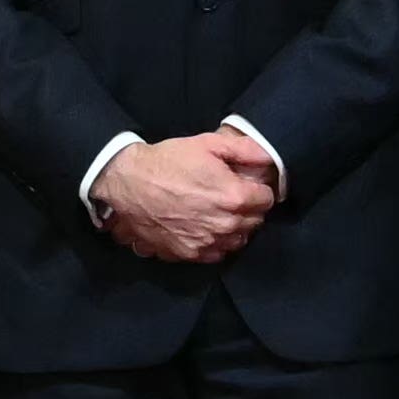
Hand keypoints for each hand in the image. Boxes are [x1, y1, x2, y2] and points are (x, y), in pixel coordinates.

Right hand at [96, 131, 277, 264]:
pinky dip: (216, 243)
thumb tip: (268, 157)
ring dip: (235, 228)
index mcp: (233, 197)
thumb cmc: (168, 161)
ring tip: (220, 213)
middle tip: (233, 196)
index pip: (266, 200)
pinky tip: (205, 227)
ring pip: (238, 241)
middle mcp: (224, 224)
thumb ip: (244, 150)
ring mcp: (206, 242)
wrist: (129, 182)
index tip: (248, 185)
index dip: (259, 190)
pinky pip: (216, 254)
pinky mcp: (188, 253)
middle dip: (249, 209)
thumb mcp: (207, 144)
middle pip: (254, 222)